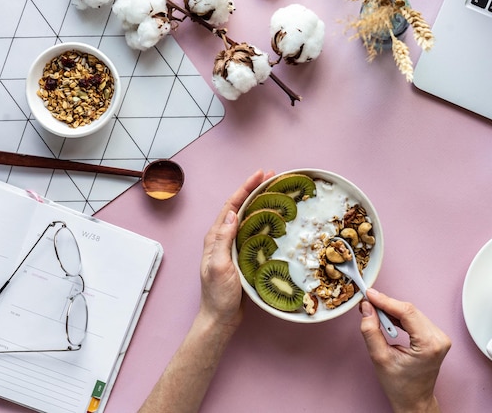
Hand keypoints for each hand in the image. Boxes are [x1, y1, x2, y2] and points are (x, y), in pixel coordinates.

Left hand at [198, 169, 273, 334]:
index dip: (245, 187)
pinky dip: (264, 221)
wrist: (221, 317)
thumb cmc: (218, 294)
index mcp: (215, 237)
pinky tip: (275, 220)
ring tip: (276, 191)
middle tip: (273, 176)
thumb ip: (222, 241)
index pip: (231, 206)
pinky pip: (254, 232)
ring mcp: (233, 246)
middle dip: (254, 189)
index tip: (261, 174)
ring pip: (248, 218)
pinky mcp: (242, 255)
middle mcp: (223, 238)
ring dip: (260, 203)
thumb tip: (232, 215)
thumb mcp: (219, 266)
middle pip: (240, 207)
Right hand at [360, 288, 450, 412]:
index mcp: (429, 344)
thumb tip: (366, 308)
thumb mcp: (379, 358)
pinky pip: (415, 318)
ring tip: (373, 311)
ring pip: (412, 312)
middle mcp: (438, 338)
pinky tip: (386, 317)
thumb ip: (371, 331)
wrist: (414, 401)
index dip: (385, 301)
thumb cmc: (400, 386)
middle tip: (367, 302)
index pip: (406, 312)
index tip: (369, 294)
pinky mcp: (435, 336)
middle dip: (386, 304)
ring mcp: (439, 337)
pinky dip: (399, 316)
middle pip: (409, 310)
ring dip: (392, 310)